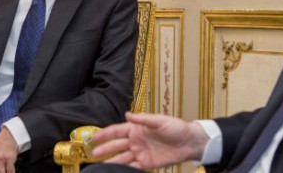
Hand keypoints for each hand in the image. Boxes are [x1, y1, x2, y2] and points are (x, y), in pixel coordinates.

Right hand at [90, 112, 208, 168]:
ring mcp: (140, 153)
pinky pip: (132, 167)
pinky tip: (115, 171)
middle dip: (104, 149)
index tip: (94, 137)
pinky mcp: (146, 164)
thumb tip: (127, 114)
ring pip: (122, 158)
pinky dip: (124, 170)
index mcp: (136, 128)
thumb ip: (143, 119)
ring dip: (111, 161)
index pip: (117, 131)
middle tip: (93, 154)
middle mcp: (135, 141)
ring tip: (99, 165)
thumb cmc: (175, 127)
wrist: (189, 142)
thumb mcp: (160, 120)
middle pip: (116, 145)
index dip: (105, 134)